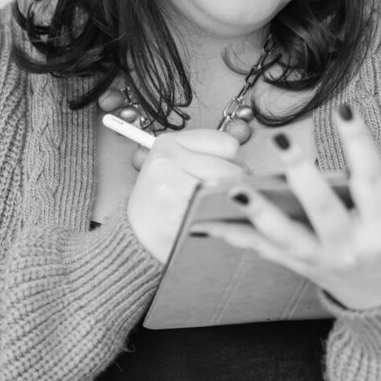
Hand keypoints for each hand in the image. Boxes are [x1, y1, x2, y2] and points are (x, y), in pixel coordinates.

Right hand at [126, 128, 247, 262]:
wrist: (135, 237)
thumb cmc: (162, 203)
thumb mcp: (175, 166)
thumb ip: (206, 156)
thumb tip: (245, 164)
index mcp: (169, 142)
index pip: (228, 144)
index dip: (233, 163)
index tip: (224, 176)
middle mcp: (167, 158)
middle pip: (232, 168)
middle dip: (234, 186)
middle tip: (219, 198)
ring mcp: (171, 182)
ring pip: (227, 189)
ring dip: (228, 202)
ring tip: (211, 209)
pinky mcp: (176, 209)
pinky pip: (216, 210)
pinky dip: (219, 218)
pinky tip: (206, 220)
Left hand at [192, 105, 380, 309]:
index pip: (372, 183)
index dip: (361, 144)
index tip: (346, 107)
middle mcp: (347, 248)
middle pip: (321, 210)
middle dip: (300, 177)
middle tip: (281, 140)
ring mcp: (317, 261)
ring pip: (282, 236)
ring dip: (255, 211)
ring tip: (229, 187)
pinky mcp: (295, 267)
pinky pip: (260, 251)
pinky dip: (231, 236)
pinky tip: (201, 221)